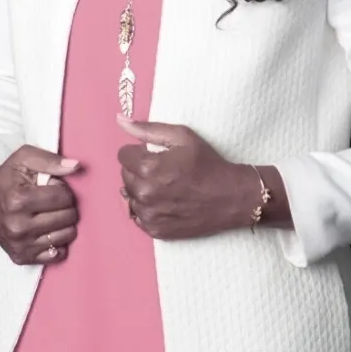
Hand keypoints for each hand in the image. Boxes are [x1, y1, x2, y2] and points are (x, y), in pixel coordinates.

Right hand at [0, 146, 80, 265]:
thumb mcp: (24, 159)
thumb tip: (76, 166)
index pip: (63, 196)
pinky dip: (58, 242)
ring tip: (52, 213)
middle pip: (67, 217)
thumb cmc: (6, 177)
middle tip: (53, 200)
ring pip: (66, 236)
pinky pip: (56, 255)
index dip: (63, 188)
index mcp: (18, 200)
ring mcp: (19, 244)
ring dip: (65, 223)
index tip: (53, 187)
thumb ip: (51, 160)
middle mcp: (17, 226)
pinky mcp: (20, 257)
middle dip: (66, 205)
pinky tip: (48, 230)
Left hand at [116, 115, 253, 239]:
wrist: (230, 197)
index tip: (155, 155)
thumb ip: (147, 129)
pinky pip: (138, 216)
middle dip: (139, 170)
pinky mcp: (155, 230)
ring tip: (165, 186)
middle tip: (163, 170)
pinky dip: (148, 208)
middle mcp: (144, 193)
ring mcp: (149, 215)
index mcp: (148, 168)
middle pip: (125, 176)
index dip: (139, 152)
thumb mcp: (182, 136)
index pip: (123, 156)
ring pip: (130, 196)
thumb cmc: (208, 163)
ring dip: (142, 189)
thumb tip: (120, 121)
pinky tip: (165, 202)